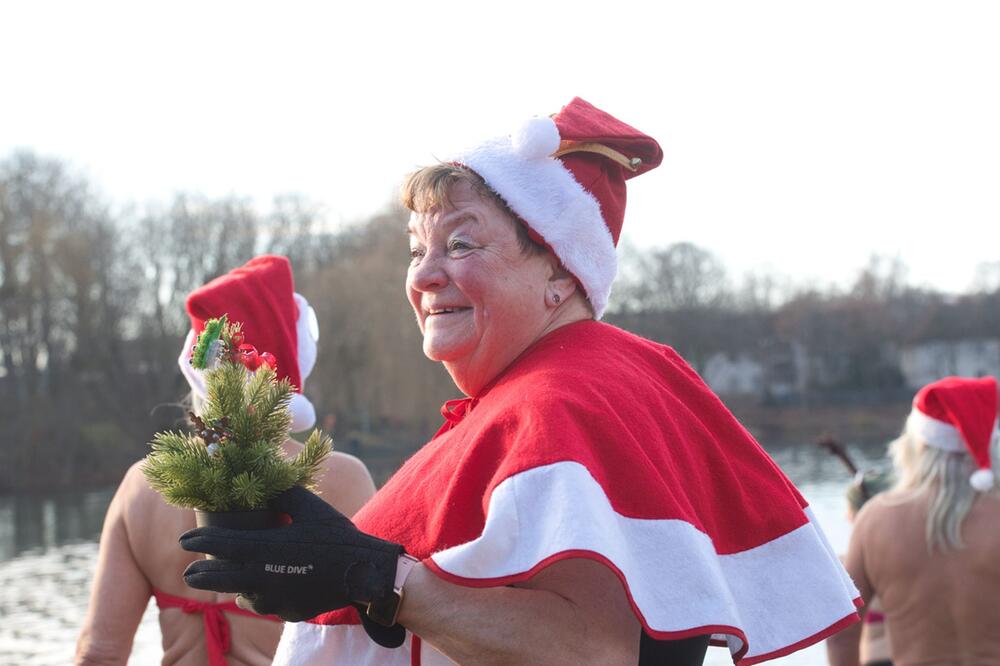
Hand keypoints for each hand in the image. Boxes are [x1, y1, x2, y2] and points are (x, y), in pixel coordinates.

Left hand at [179, 486, 402, 622]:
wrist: (364, 573)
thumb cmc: (337, 536)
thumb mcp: (309, 506)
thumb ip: (281, 493)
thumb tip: (264, 482)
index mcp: (265, 547)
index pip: (221, 544)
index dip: (199, 540)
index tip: (184, 539)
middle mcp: (263, 577)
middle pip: (219, 578)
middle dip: (200, 574)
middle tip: (187, 571)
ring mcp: (274, 599)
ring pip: (242, 595)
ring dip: (234, 587)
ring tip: (230, 580)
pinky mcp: (286, 613)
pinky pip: (265, 605)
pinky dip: (260, 596)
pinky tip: (263, 589)